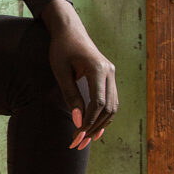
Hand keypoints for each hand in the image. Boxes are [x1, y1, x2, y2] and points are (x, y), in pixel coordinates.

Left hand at [41, 0, 118, 149]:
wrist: (69, 30)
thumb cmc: (61, 49)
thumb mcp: (61, 72)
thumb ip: (70, 96)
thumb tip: (78, 120)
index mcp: (97, 68)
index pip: (98, 102)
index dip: (89, 120)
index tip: (77, 134)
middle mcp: (110, 72)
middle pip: (109, 108)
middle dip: (95, 127)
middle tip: (79, 142)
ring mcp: (112, 74)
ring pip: (113, 106)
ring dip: (101, 124)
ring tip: (86, 139)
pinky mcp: (109, 77)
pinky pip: (111, 100)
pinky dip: (104, 116)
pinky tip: (93, 128)